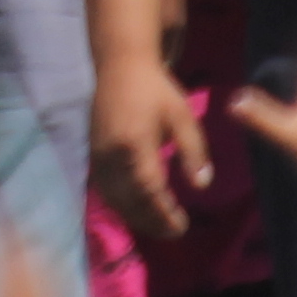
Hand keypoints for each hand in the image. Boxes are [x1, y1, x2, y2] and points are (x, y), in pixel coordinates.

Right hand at [91, 46, 209, 239]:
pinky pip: (105, 188)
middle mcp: (111, 153)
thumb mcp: (183, 116)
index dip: (164, 212)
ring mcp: (99, 153)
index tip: (182, 225)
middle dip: (151, 220)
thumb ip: (193, 151)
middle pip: (128, 199)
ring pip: (114, 197)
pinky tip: (138, 208)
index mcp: (134, 143)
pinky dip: (122, 204)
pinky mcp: (94, 153)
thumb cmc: (156, 90)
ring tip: (158, 225)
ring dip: (136, 216)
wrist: (120, 65)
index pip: (148, 189)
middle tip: (174, 231)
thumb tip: (202, 185)